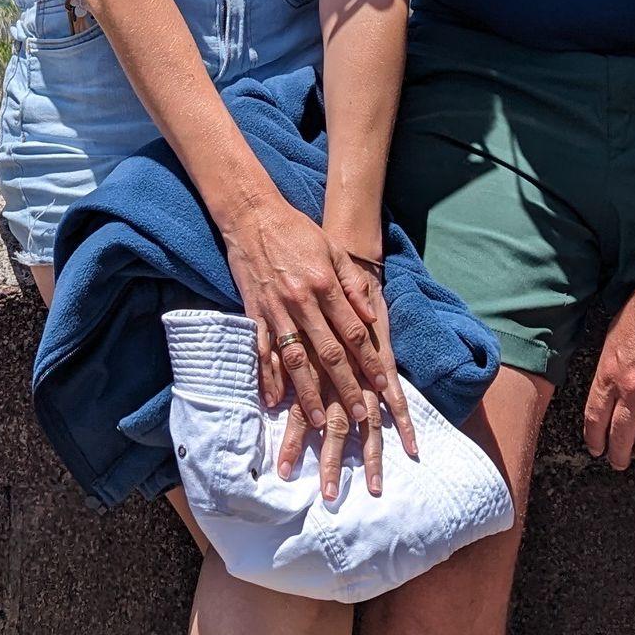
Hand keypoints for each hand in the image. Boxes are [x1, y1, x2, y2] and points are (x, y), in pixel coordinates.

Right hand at [220, 199, 394, 503]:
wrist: (252, 214)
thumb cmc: (297, 231)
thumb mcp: (333, 250)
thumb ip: (353, 285)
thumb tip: (371, 317)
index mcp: (324, 284)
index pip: (352, 331)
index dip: (368, 361)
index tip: (382, 386)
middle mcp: (301, 301)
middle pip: (327, 353)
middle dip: (345, 387)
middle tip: (359, 416)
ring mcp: (275, 309)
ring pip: (294, 360)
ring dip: (307, 393)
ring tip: (319, 420)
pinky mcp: (253, 313)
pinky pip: (261, 351)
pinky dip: (266, 377)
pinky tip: (273, 401)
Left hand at [581, 257, 634, 469]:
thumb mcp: (613, 336)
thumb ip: (609, 370)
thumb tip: (607, 396)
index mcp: (609, 373)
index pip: (595, 421)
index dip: (595, 442)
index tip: (597, 450)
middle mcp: (633, 389)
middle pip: (621, 438)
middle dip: (619, 455)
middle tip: (621, 460)